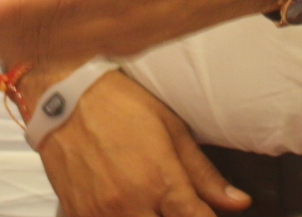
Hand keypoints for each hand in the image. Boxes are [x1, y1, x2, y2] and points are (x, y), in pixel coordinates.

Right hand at [35, 69, 249, 216]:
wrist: (63, 96)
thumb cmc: (120, 105)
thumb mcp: (171, 130)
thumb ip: (204, 174)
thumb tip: (239, 202)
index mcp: (160, 183)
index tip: (205, 212)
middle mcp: (132, 205)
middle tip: (173, 203)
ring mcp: (101, 214)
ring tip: (150, 203)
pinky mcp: (78, 215)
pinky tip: (124, 206)